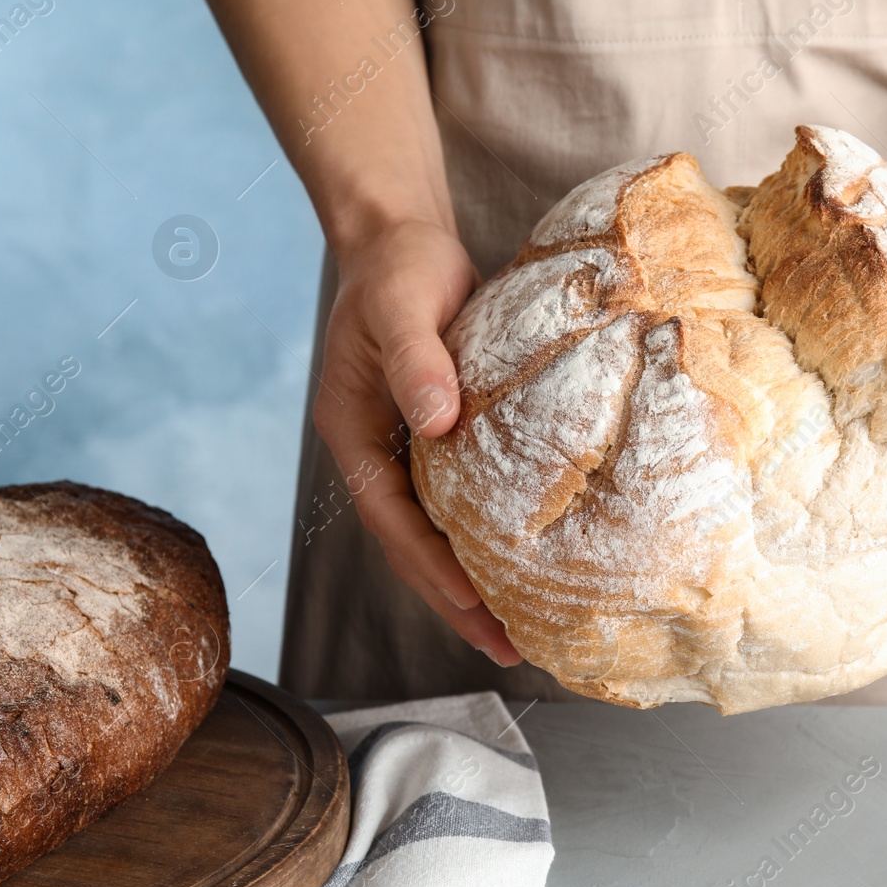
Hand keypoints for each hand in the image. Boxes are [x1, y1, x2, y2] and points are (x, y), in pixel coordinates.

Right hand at [312, 218, 522, 665]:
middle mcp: (381, 453)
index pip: (393, 521)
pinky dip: (492, 535)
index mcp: (356, 435)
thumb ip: (415, 360)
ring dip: (477, 580)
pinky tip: (529, 560)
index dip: (432, 566)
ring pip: (440, 532)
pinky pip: (466, 501)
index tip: (476, 602)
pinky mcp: (445, 437)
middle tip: (510, 647)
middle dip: (458, 600)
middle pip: (415, 545)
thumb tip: (436, 422)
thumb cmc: (397, 268)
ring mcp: (411, 450)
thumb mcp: (402, 306)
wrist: (402, 239)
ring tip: (524, 629)